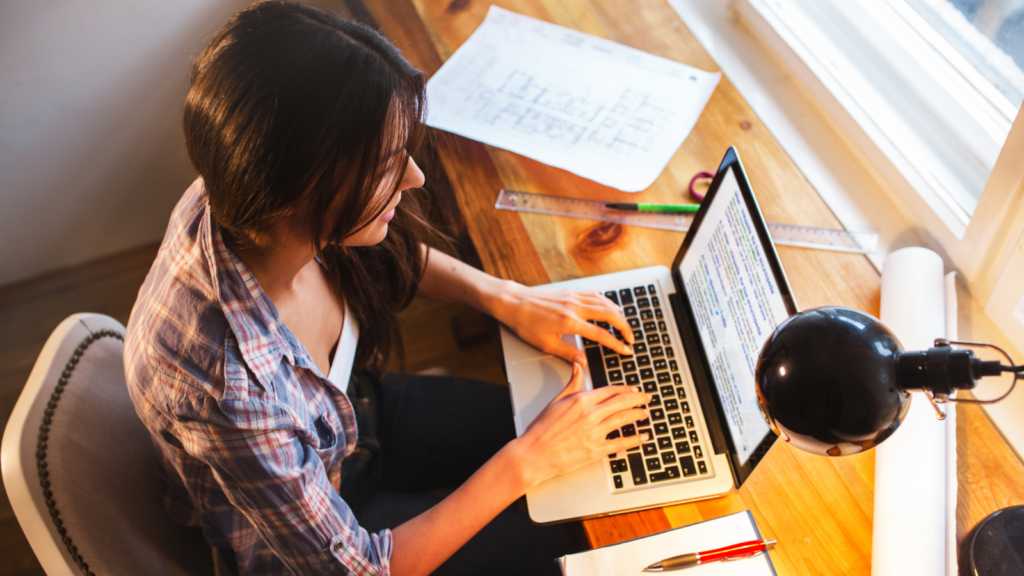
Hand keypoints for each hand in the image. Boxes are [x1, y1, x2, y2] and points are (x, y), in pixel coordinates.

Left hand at [494, 284, 633, 365]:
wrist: (514, 302)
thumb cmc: (526, 323)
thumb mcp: (545, 344)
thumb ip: (568, 353)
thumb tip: (584, 363)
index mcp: (569, 322)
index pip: (601, 334)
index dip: (616, 344)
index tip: (626, 350)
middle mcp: (574, 307)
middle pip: (610, 314)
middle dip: (625, 327)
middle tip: (631, 338)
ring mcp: (573, 297)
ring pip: (605, 302)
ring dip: (619, 314)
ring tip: (625, 325)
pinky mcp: (571, 291)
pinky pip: (595, 295)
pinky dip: (607, 302)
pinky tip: (611, 308)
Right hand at [513, 362, 649, 488]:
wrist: (534, 453)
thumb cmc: (541, 429)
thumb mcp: (556, 401)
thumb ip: (572, 383)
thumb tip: (578, 366)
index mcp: (581, 401)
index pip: (610, 390)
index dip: (625, 388)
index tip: (633, 389)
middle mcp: (590, 415)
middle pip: (622, 402)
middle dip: (638, 399)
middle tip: (647, 398)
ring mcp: (594, 433)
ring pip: (623, 419)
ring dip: (638, 415)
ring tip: (646, 414)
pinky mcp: (595, 450)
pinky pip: (620, 443)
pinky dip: (634, 440)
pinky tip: (643, 437)